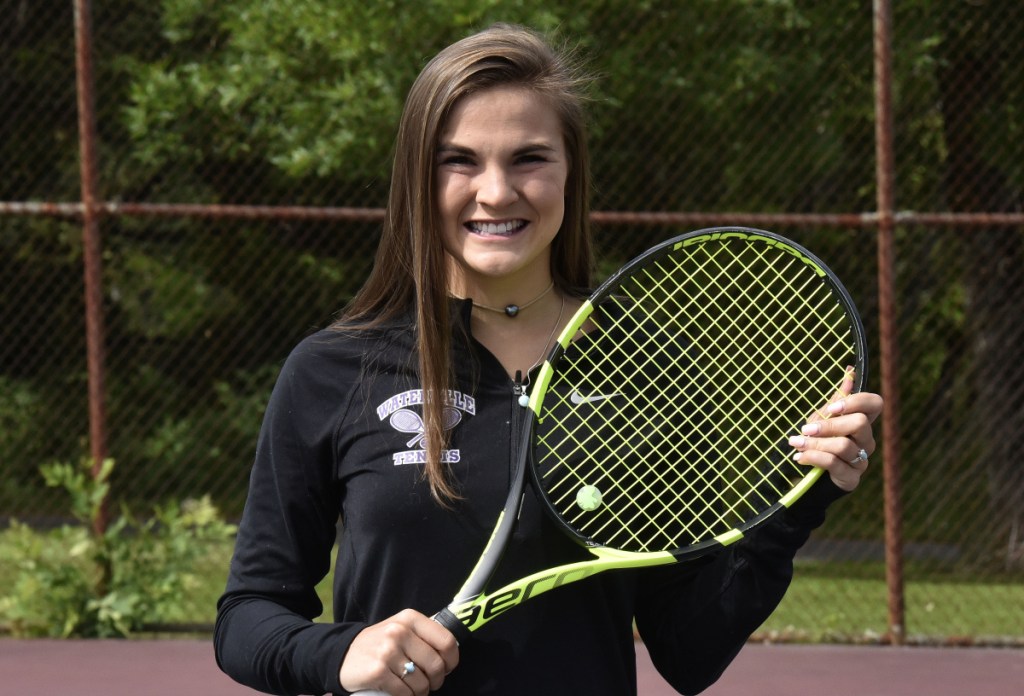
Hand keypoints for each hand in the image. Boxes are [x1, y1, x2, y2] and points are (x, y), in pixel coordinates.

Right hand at [339, 609, 458, 694]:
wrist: (343, 653)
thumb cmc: (379, 643)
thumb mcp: (401, 628)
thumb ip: (424, 635)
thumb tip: (451, 651)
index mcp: (410, 618)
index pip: (446, 641)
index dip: (452, 660)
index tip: (447, 668)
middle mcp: (399, 631)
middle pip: (436, 665)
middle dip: (436, 680)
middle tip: (429, 683)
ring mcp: (387, 651)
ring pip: (422, 682)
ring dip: (421, 692)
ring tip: (414, 689)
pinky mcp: (378, 671)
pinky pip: (405, 693)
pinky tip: (402, 693)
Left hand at [788, 368, 883, 491]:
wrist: (813, 476)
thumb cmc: (821, 441)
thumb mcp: (824, 418)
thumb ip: (836, 399)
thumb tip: (850, 370)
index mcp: (862, 421)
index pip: (875, 404)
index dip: (857, 402)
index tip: (832, 407)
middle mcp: (866, 440)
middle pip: (860, 423)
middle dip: (828, 425)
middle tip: (805, 429)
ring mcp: (861, 460)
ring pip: (843, 445)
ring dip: (814, 443)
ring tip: (796, 443)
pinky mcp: (851, 478)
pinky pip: (834, 464)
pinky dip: (813, 458)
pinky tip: (799, 457)